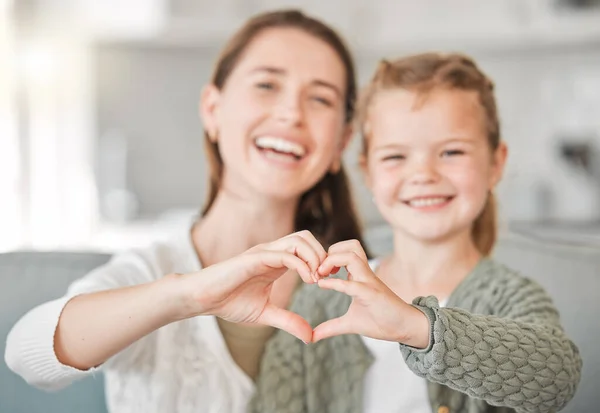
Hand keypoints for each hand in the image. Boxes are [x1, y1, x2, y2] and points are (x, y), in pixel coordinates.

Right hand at [180, 230, 325, 342]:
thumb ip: (288, 321)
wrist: (204, 299)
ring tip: (318, 279)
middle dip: (323, 254)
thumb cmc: (229, 302)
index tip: (330, 280)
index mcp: (276, 261)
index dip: (322, 260)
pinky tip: (308, 280)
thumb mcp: (266, 314)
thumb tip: (310, 336)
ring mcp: (264, 252)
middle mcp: (272, 252)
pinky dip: (301, 264)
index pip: (307, 248)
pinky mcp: (255, 258)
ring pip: (299, 240)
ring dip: (315, 256)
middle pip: (307, 237)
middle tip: (328, 277)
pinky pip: (285, 254)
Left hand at [313, 240, 429, 347]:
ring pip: (352, 255)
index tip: (314, 272)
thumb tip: (312, 336)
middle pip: (350, 246)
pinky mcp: (372, 294)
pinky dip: (335, 283)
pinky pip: (352, 283)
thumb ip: (331, 327)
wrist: (405, 328)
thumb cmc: (381, 322)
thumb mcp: (350, 324)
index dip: (327, 257)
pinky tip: (322, 286)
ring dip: (332, 260)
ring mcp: (369, 282)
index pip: (345, 252)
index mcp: (360, 276)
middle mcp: (365, 274)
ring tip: (321, 274)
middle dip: (330, 251)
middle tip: (319, 268)